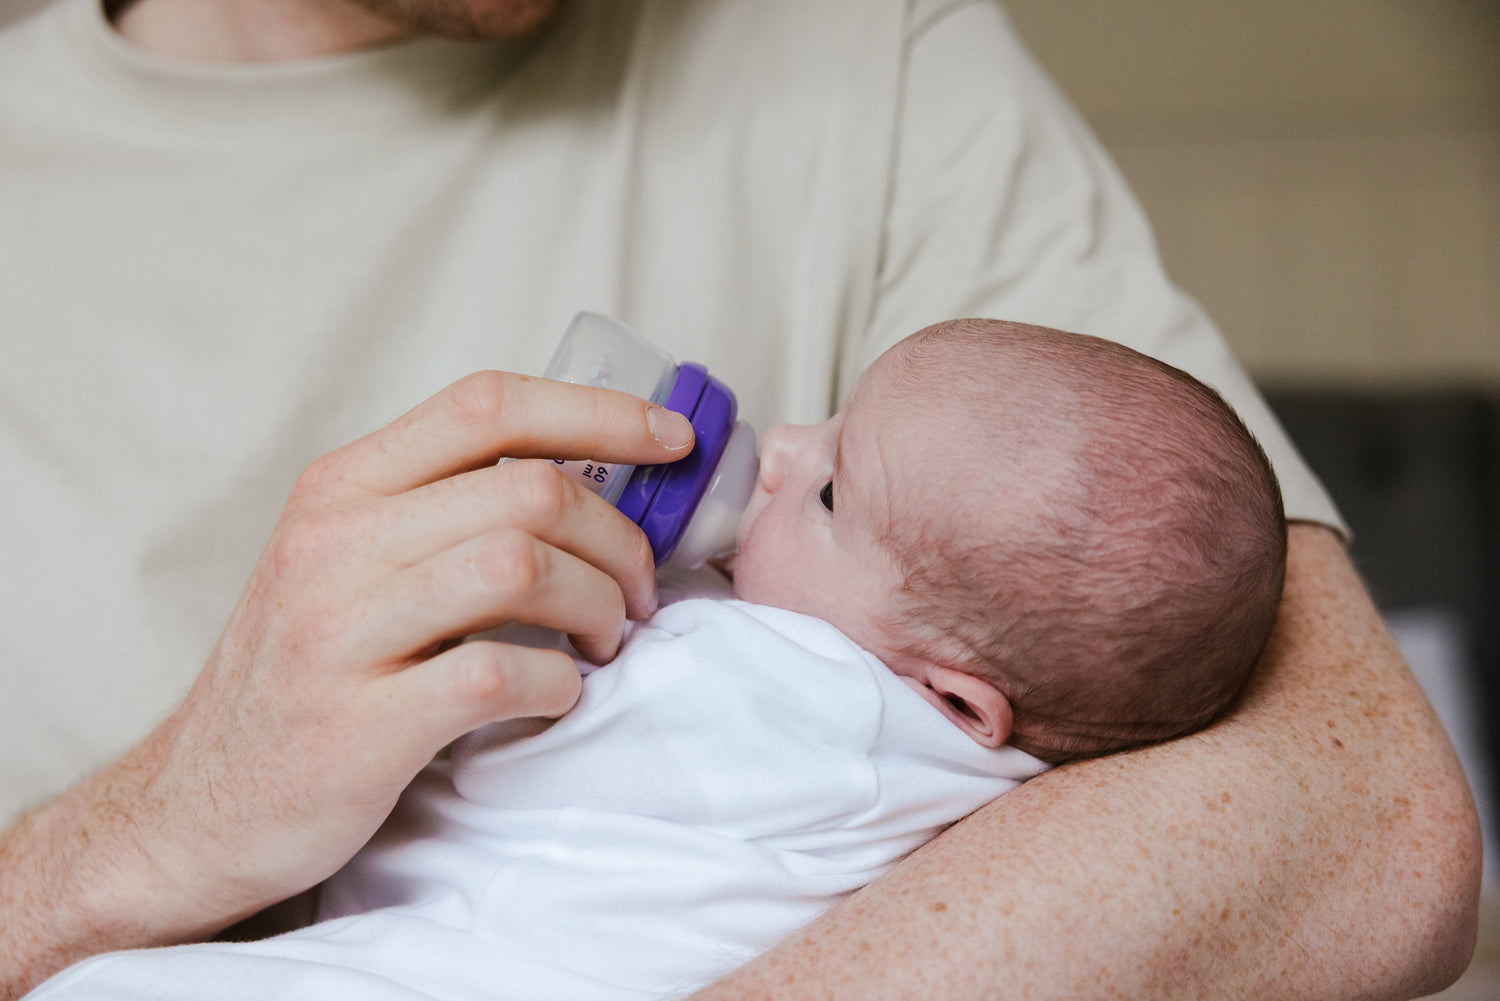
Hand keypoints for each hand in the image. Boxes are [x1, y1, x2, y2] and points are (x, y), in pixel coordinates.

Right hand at [1, 371, 694, 991]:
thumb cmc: (307, 674)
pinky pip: (498, 673)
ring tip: (605, 641)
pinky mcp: (356, 725)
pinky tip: (556, 694)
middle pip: (527, 491)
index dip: (597, 413)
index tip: (670, 439)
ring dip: (599, 605)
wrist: (201, 804)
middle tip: (639, 592)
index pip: (487, 405)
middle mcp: (332, 544)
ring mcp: (337, 633)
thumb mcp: (350, 563)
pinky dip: (557, 682)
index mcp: (340, 488)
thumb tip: (594, 480)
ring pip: (520, 566)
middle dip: (618, 540)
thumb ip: (446, 511)